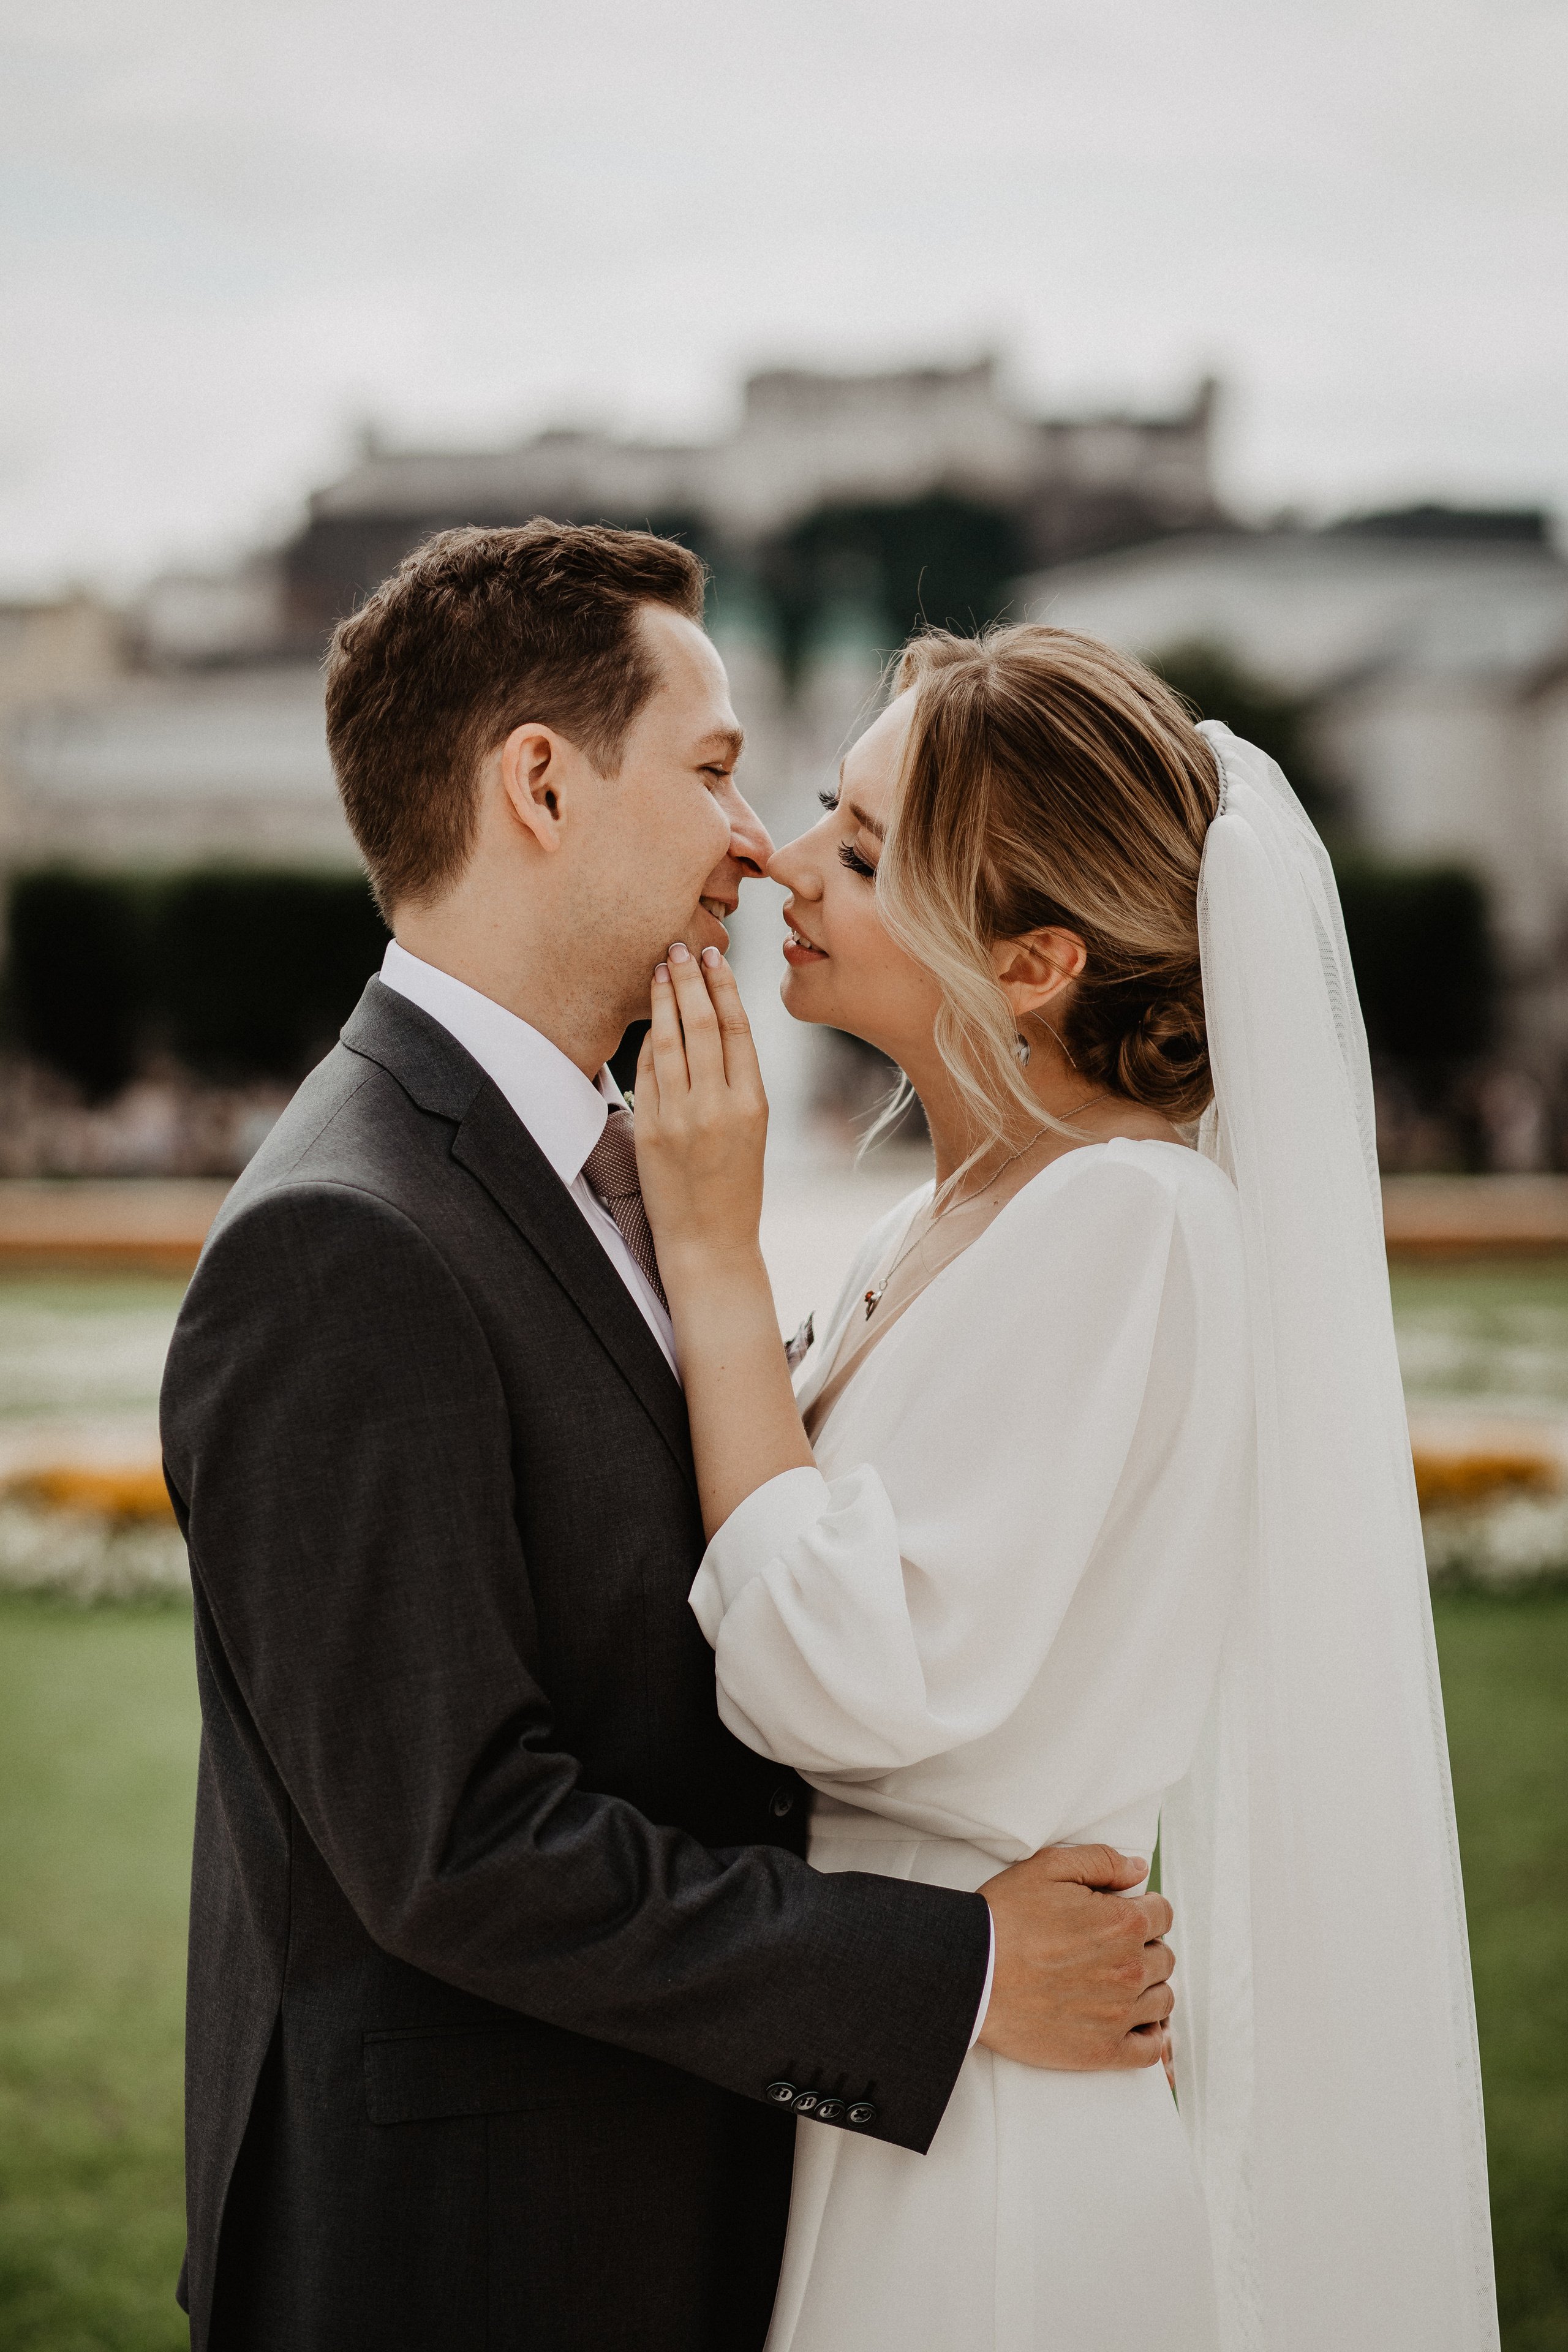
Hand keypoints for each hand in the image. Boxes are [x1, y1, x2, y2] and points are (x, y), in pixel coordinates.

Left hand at [635, 943, 768, 1282]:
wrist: (710, 1242)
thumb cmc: (734, 1186)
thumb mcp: (751, 1131)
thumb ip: (735, 1083)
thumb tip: (710, 1026)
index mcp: (753, 1103)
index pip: (738, 1029)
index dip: (724, 987)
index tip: (713, 958)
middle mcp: (719, 1106)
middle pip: (704, 1025)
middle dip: (689, 981)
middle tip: (678, 947)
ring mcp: (682, 1118)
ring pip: (670, 1042)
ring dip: (663, 1000)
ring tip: (658, 970)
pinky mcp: (651, 1131)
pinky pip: (646, 1074)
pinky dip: (647, 1043)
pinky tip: (647, 1021)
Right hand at [977, 1844, 1174, 2070]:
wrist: (968, 1974)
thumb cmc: (1002, 1918)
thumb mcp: (1047, 1867)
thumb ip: (1101, 1861)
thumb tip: (1138, 1869)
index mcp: (1122, 1923)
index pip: (1162, 1915)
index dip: (1143, 1910)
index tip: (1122, 1916)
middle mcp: (1129, 1969)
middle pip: (1163, 1958)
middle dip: (1144, 1948)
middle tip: (1111, 1949)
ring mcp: (1118, 2014)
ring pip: (1163, 2001)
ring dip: (1148, 1989)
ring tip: (1118, 1983)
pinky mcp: (1102, 2050)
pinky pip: (1150, 2050)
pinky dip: (1149, 2036)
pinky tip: (1132, 2023)